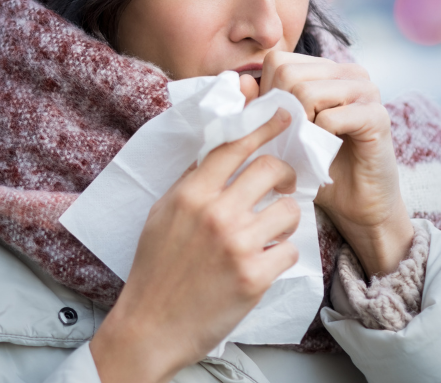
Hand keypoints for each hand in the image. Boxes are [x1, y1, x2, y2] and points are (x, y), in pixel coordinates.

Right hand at [91, 110, 300, 382]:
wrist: (151, 326)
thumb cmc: (155, 269)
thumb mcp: (162, 214)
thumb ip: (191, 181)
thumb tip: (220, 151)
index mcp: (191, 194)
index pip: (234, 147)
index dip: (263, 127)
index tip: (284, 116)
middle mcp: (215, 213)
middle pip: (271, 170)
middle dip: (285, 176)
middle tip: (283, 186)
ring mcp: (237, 245)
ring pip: (288, 211)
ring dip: (285, 220)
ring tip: (271, 232)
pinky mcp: (254, 277)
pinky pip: (289, 251)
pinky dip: (281, 256)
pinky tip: (265, 263)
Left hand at [259, 51, 413, 277]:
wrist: (356, 204)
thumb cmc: (316, 166)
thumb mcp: (280, 133)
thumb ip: (260, 107)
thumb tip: (243, 81)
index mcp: (326, 69)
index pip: (278, 60)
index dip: (268, 95)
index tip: (279, 124)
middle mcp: (349, 72)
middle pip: (289, 74)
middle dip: (281, 112)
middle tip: (294, 139)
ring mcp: (367, 90)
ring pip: (306, 92)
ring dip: (298, 128)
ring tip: (308, 145)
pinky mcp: (377, 115)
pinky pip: (329, 118)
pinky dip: (318, 140)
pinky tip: (326, 152)